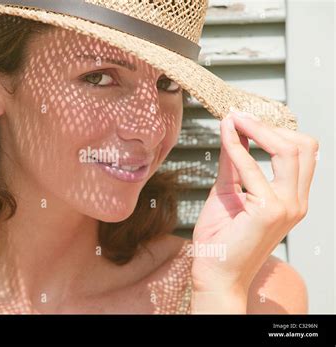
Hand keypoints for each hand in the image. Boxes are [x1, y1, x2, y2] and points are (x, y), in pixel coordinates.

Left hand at [190, 110, 318, 302]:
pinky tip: (226, 137)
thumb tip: (232, 130)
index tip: (245, 118)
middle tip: (238, 115)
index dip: (274, 130)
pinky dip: (238, 149)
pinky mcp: (269, 211)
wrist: (215, 272)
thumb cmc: (221, 237)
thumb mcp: (228, 191)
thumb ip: (234, 162)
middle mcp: (297, 201)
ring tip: (233, 120)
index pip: (301, 152)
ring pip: (289, 151)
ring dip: (258, 130)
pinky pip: (254, 169)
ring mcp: (287, 207)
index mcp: (292, 197)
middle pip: (301, 146)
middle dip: (268, 125)